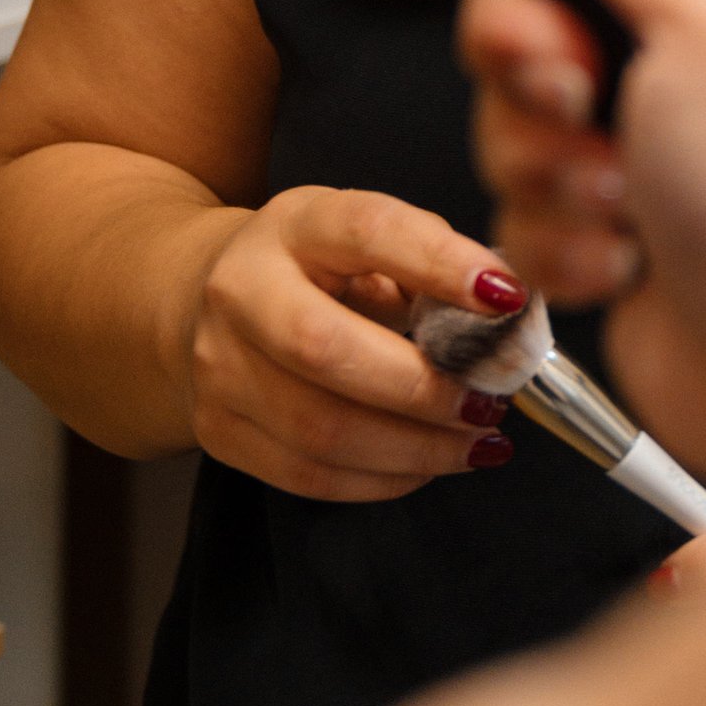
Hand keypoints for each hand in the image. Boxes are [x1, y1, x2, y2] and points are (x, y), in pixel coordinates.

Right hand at [179, 189, 527, 501]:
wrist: (198, 299)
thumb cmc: (313, 270)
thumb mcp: (364, 241)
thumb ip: (428, 265)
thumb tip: (504, 320)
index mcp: (294, 225)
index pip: (368, 232)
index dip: (440, 264)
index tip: (506, 298)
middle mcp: (241, 291)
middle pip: (326, 349)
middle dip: (423, 388)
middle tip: (491, 402)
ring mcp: (219, 367)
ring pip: (319, 430)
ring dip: (416, 448)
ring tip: (478, 442)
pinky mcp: (218, 431)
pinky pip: (308, 475)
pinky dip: (382, 479)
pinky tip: (426, 465)